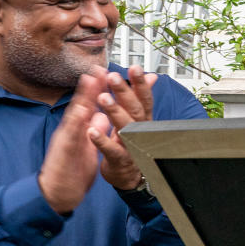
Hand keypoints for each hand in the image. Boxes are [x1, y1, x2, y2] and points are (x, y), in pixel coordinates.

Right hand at [37, 73, 110, 214]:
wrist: (60, 191)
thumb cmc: (74, 166)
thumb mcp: (89, 143)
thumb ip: (96, 127)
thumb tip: (104, 114)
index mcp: (82, 127)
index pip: (93, 104)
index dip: (101, 88)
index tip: (111, 72)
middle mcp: (73, 129)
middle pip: (83, 104)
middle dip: (92, 85)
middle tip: (100, 67)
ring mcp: (67, 139)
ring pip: (75, 116)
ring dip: (82, 98)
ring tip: (90, 82)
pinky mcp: (64, 152)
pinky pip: (70, 138)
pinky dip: (75, 126)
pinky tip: (81, 114)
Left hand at [86, 66, 157, 189]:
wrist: (128, 177)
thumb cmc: (131, 145)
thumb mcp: (138, 119)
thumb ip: (141, 98)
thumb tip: (152, 77)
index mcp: (141, 120)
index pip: (143, 98)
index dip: (140, 83)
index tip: (135, 68)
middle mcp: (139, 131)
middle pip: (135, 109)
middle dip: (125, 92)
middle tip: (114, 77)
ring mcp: (131, 145)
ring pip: (125, 127)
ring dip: (114, 111)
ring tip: (103, 97)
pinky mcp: (120, 160)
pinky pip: (111, 150)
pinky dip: (102, 140)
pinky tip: (92, 131)